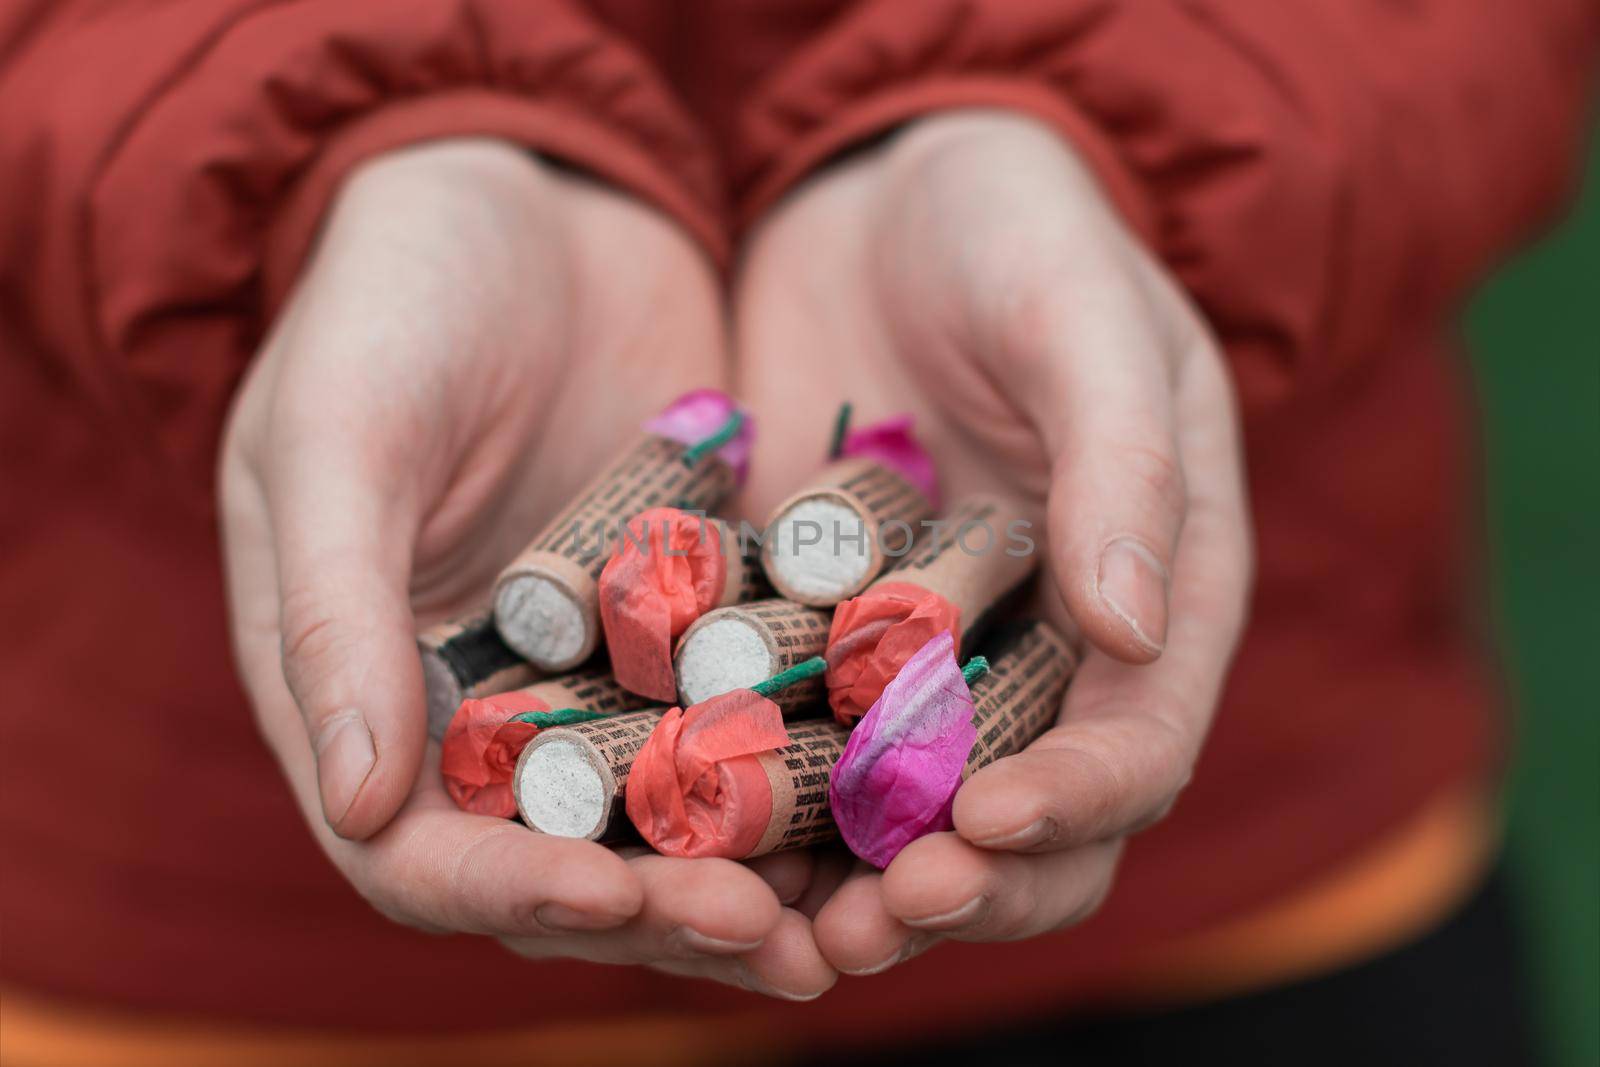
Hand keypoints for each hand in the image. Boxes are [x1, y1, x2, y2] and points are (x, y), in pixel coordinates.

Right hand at [220, 140, 831, 997]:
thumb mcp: (341, 434)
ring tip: (850, 909)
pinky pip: (753, 721)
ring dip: (753, 875)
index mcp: (371, 690)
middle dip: (660, 909)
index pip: (420, 852)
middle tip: (770, 932)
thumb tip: (359, 803)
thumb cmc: (397, 297)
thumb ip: (334, 612)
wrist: (532, 193)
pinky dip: (810, 769)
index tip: (614, 892)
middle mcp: (488, 711)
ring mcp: (601, 677)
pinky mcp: (699, 627)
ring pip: (674, 819)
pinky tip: (887, 792)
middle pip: (566, 864)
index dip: (510, 891)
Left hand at [734, 111, 1252, 972]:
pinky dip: (757, 805)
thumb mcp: (1083, 317)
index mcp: (1155, 594)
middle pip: (1030, 823)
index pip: (1140, 740)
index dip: (1079, 799)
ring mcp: (930, 660)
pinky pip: (797, 746)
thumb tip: (1139, 635)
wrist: (885, 191)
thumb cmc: (1016, 228)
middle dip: (964, 884)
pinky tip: (694, 838)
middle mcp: (1048, 654)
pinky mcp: (819, 640)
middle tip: (879, 918)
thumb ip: (1124, 462)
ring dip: (853, 886)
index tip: (987, 818)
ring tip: (784, 929)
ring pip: (907, 816)